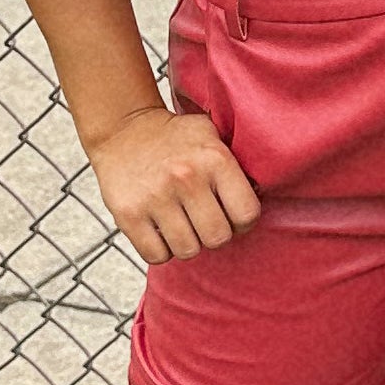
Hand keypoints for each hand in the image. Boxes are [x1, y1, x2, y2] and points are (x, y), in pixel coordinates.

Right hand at [84, 104, 262, 264]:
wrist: (122, 128)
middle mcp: (186, 177)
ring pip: (188, 251)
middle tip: (202, 221)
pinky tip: (159, 230)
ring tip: (180, 224)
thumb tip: (262, 196)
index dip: (242, 222)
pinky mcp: (127, 213)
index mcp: (215, 158)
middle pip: (218, 238)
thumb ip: (237, 166)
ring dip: (186, 243)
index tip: (230, 215)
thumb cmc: (176, 139)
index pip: (247, 214)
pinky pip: (157, 256)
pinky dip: (160, 250)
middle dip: (213, 234)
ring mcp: (155, 196)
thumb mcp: (212, 136)